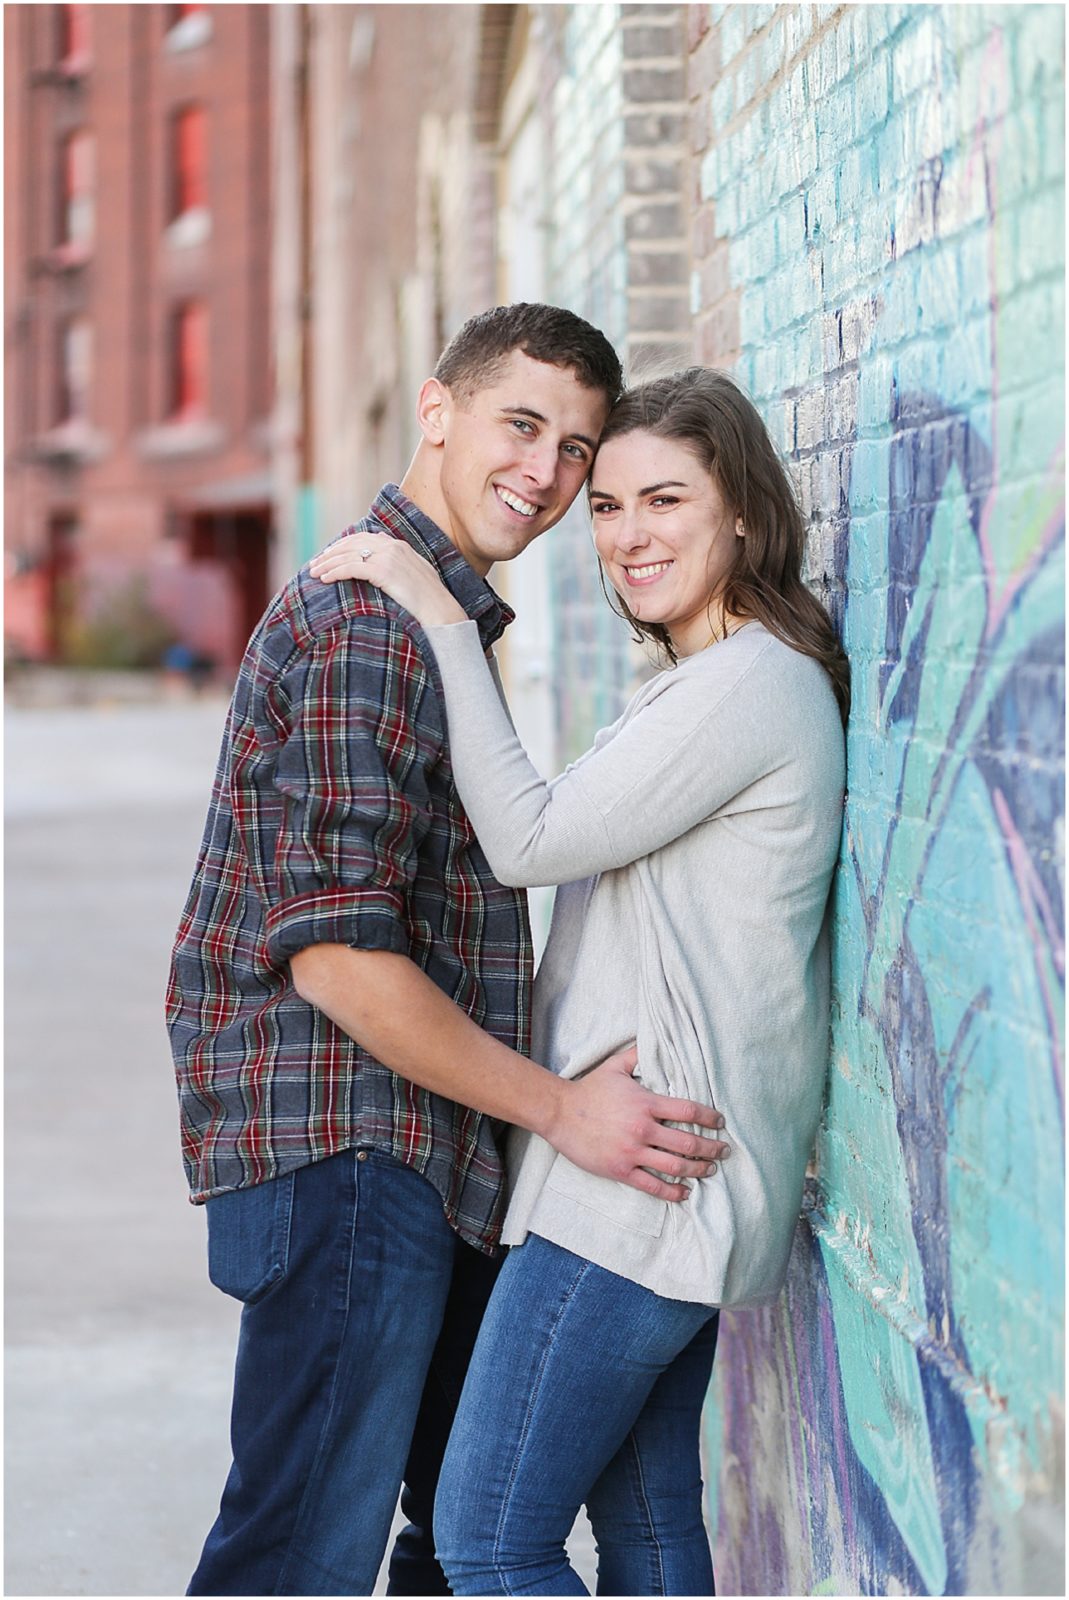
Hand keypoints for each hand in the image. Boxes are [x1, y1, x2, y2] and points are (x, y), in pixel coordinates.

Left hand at [309, 533, 466, 627]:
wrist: (442, 612)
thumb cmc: (430, 601)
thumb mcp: (415, 576)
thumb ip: (398, 564)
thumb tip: (382, 556)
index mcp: (399, 545)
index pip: (363, 538)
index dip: (342, 545)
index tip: (328, 556)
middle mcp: (392, 546)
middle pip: (351, 543)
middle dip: (330, 553)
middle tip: (314, 564)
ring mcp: (388, 557)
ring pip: (348, 554)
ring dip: (327, 563)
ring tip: (312, 573)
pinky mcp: (384, 571)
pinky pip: (351, 567)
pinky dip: (335, 572)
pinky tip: (324, 579)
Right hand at [545, 1047, 730, 1203]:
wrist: (559, 1113)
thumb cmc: (588, 1089)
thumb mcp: (614, 1066)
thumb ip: (638, 1054)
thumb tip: (654, 1038)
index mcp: (645, 1103)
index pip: (688, 1111)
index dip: (710, 1118)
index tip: (721, 1122)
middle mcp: (642, 1128)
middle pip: (688, 1143)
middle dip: (711, 1149)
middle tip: (724, 1151)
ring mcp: (632, 1152)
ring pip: (675, 1166)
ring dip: (698, 1170)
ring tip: (710, 1170)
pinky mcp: (620, 1170)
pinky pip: (652, 1185)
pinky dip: (672, 1192)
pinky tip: (684, 1192)